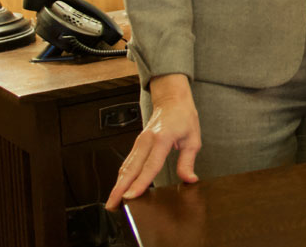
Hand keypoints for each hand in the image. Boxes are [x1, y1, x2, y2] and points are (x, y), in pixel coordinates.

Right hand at [105, 74, 200, 209]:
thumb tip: (189, 179)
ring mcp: (139, 142)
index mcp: (163, 139)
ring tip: (112, 202)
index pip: (150, 165)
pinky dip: (121, 177)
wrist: (172, 100)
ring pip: (126, 167)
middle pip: (131, 168)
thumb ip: (188, 161)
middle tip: (112, 206)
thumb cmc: (184, 117)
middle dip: (120, 189)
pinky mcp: (137, 144)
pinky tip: (119, 188)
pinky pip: (127, 163)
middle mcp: (147, 141)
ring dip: (117, 185)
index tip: (131, 196)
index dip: (140, 183)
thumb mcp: (193, 139)